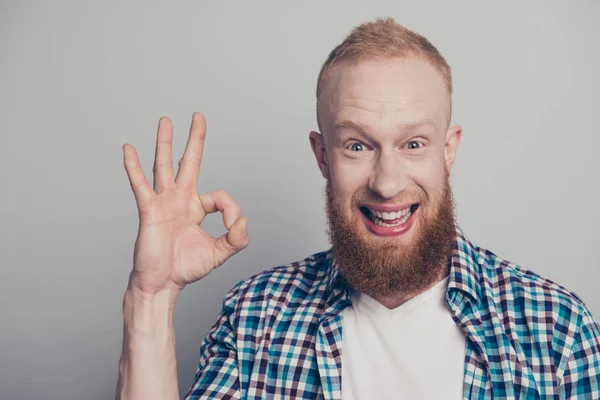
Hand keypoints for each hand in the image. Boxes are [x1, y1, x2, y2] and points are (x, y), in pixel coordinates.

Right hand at [122, 112, 247, 294]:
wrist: (162, 284)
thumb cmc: (186, 268)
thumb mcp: (219, 253)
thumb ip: (236, 239)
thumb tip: (243, 221)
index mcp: (196, 208)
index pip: (220, 196)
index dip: (231, 209)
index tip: (232, 226)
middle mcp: (179, 200)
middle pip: (188, 163)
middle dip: (194, 140)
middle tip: (198, 117)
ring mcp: (163, 202)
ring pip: (164, 166)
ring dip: (165, 143)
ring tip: (166, 120)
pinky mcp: (149, 210)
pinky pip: (141, 184)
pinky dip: (134, 167)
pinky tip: (129, 149)